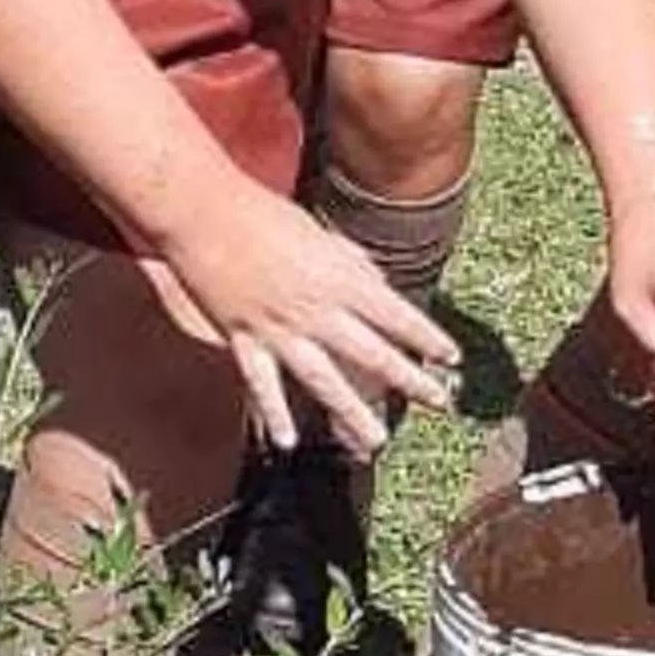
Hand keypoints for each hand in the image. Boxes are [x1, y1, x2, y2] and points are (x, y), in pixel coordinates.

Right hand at [143, 169, 459, 456]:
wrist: (203, 214)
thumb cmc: (261, 213)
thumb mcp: (319, 234)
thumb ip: (349, 262)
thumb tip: (374, 281)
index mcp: (340, 278)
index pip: (397, 317)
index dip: (428, 339)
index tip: (451, 358)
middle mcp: (316, 310)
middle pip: (372, 355)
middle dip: (410, 381)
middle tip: (439, 403)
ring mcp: (279, 330)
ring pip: (324, 381)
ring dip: (353, 413)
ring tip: (377, 441)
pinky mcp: (244, 339)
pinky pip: (263, 385)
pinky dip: (274, 414)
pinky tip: (286, 442)